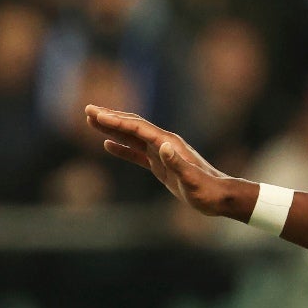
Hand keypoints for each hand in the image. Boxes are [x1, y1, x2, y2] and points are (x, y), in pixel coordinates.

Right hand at [84, 105, 253, 220]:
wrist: (220, 197)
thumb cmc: (207, 190)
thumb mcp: (192, 180)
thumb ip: (177, 164)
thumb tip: (162, 147)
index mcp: (168, 143)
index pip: (137, 128)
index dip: (116, 121)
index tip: (96, 115)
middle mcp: (163, 143)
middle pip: (132, 126)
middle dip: (110, 117)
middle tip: (87, 110)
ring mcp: (161, 153)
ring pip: (131, 136)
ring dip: (112, 128)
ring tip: (92, 121)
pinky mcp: (160, 164)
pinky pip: (136, 152)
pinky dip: (121, 147)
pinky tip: (108, 144)